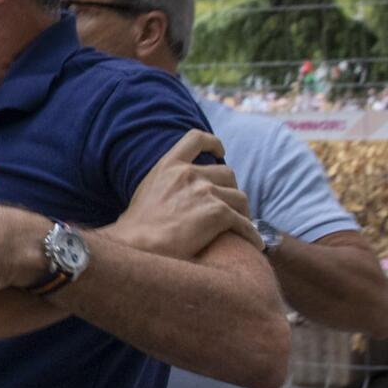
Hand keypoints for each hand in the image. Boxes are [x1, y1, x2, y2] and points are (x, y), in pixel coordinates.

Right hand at [99, 129, 256, 257]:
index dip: (213, 144)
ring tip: (241, 227)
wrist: (134, 248)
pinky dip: (250, 234)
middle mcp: (189, 174)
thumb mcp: (146, 193)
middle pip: (226, 174)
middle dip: (230, 190)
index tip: (220, 153)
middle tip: (229, 207)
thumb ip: (166, 184)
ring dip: (243, 212)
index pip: (196, 139)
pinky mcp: (218, 214)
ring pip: (240, 198)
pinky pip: (244, 223)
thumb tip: (176, 195)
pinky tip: (253, 244)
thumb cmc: (134, 230)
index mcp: (169, 166)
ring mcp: (205, 192)